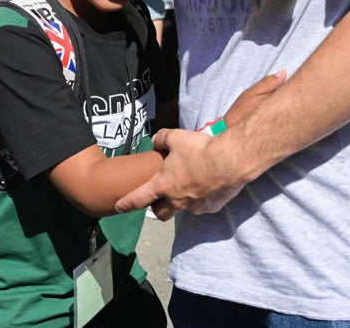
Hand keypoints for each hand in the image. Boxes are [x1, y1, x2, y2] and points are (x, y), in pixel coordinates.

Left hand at [114, 70, 284, 217]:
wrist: (230, 161)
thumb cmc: (199, 149)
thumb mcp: (175, 137)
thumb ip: (162, 139)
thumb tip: (156, 141)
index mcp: (163, 185)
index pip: (138, 199)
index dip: (126, 204)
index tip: (119, 207)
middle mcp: (177, 200)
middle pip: (161, 213)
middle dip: (157, 208)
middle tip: (158, 198)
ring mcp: (195, 206)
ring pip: (182, 210)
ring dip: (181, 202)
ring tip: (188, 186)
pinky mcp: (211, 207)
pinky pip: (202, 206)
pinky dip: (201, 199)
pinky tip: (207, 186)